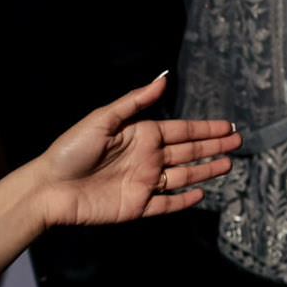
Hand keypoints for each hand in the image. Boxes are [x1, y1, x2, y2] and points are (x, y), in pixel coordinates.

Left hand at [29, 73, 238, 227]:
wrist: (48, 189)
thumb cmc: (70, 150)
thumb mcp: (103, 119)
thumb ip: (135, 101)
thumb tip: (163, 78)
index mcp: (141, 135)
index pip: (182, 131)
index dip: (206, 129)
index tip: (228, 126)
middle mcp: (147, 158)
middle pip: (188, 152)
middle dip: (214, 147)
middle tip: (238, 142)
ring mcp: (143, 183)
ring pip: (183, 176)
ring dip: (206, 171)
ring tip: (229, 165)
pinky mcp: (136, 207)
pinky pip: (165, 204)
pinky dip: (184, 200)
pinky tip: (201, 194)